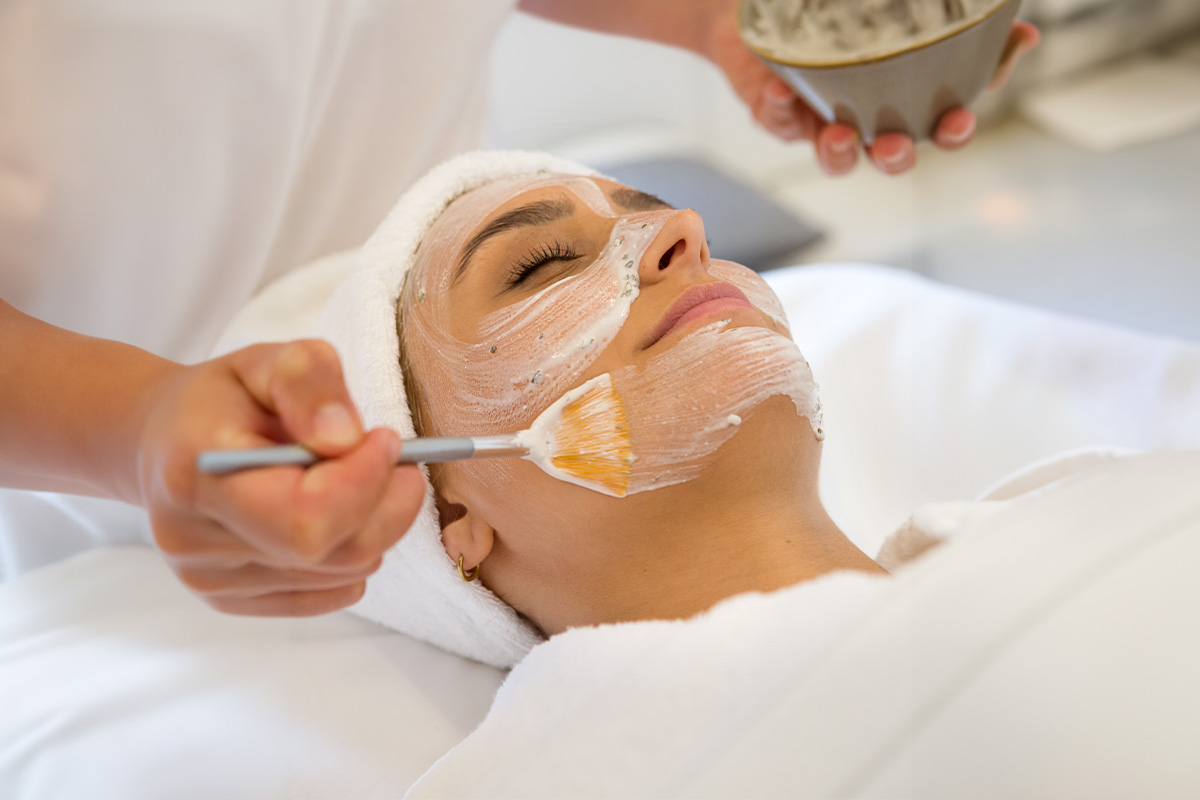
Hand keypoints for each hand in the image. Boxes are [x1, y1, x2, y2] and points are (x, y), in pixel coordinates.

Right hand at [136, 340, 423, 615]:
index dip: (364, 482)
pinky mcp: (228, 599)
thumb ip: (310, 381)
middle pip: (333, 552)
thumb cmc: (225, 397)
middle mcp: (193, 540)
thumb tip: (346, 440)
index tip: (386, 440)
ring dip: (375, 526)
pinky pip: (327, 594)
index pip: (306, 516)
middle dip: (386, 506)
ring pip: (341, 574)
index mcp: (196, 474)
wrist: (164, 438)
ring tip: (362, 480)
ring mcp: (208, 579)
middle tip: (402, 464)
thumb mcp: (268, 360)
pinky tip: (341, 517)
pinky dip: (353, 555)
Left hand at [704, 4, 1039, 175]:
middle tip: (895, 145)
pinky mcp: (777, 114)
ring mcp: (821, 122)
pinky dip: (777, 107)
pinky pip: (776, 120)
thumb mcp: (901, 15)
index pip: (939, 125)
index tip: (959, 118)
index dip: (953, 131)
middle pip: (890, 158)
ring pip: (835, 158)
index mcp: (904, 101)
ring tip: (837, 133)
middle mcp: (866, 120)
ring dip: (838, 153)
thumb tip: (1025, 32)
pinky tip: (778, 90)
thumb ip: (954, 20)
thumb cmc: (844, 16)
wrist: (768, 7)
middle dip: (896, 157)